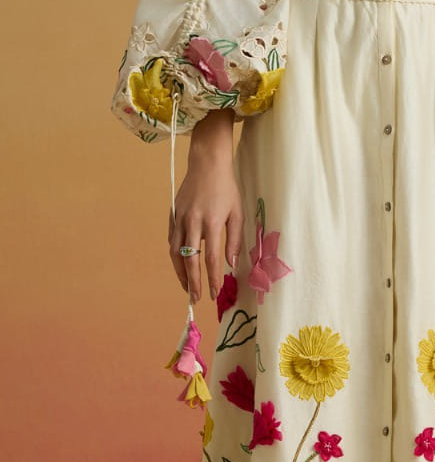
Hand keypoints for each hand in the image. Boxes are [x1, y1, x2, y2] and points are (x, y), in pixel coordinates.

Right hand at [168, 108, 242, 302]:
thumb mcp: (237, 213)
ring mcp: (179, 218)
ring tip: (186, 286)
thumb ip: (234, 240)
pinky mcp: (172, 214)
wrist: (206, 163)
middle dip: (192, 282)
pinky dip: (175, 256)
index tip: (212, 293)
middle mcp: (191, 222)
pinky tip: (180, 265)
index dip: (211, 278)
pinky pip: (171, 240)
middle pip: (189, 259)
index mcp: (210, 222)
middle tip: (194, 298)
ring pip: (175, 252)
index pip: (210, 258)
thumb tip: (230, 264)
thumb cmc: (226, 188)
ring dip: (180, 272)